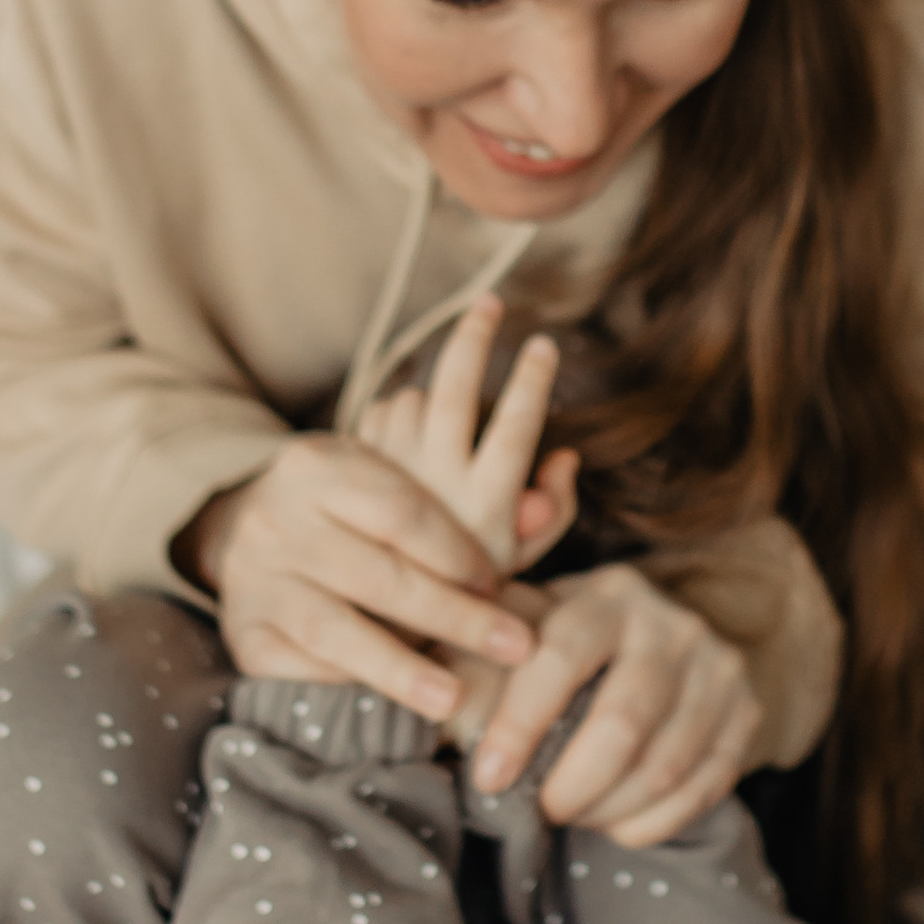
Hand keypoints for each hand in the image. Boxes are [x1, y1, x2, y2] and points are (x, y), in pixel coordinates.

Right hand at [183, 435, 536, 718]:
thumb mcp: (399, 486)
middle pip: (377, 576)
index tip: (500, 583)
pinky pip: (299, 670)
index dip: (456, 551)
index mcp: (319, 467)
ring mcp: (253, 580)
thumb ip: (480, 500)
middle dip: (453, 616)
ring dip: (400, 669)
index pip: (399, 512)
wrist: (249, 529)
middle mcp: (276, 519)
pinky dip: (349, 689)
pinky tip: (392, 707)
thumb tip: (544, 508)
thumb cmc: (353, 513)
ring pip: (334, 631)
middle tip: (515, 647)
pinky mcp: (241, 636)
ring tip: (452, 699)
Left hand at [355, 295, 579, 573]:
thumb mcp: (523, 560)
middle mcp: (436, 483)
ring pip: (414, 397)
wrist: (380, 619)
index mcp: (485, 504)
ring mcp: (392, 474)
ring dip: (435, 385)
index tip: (543, 344)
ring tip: (453, 389)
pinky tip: (415, 419)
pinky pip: (381, 413)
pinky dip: (400, 407)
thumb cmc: (465, 588)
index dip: (532, 379)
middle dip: (475, 338)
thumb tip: (564, 456)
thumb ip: (553, 511)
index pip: (515, 424)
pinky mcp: (359, 472)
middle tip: (491, 303)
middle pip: (454, 389)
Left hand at [471, 564, 757, 844]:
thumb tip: (430, 691)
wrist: (675, 639)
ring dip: (608, 809)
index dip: (520, 722)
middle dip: (571, 784)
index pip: (561, 655)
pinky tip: (617, 825)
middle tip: (538, 809)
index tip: (487, 776)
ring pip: (663, 765)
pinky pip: (701, 790)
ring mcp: (718, 670)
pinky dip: (651, 822)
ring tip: (572, 814)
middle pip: (622, 723)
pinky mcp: (745, 715)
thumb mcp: (531, 624)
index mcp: (608, 594)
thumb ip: (482, 648)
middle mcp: (673, 624)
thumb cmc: (575, 642)